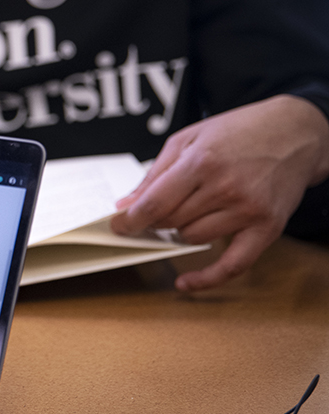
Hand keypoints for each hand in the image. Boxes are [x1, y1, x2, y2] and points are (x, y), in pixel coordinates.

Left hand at [111, 95, 328, 291]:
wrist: (295, 132)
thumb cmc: (239, 131)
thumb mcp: (189, 138)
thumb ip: (156, 173)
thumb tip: (127, 204)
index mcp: (202, 162)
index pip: (154, 203)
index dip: (130, 219)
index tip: (118, 226)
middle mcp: (225, 188)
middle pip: (171, 221)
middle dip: (154, 221)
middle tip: (150, 215)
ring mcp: (248, 210)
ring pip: (192, 238)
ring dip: (180, 232)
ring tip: (185, 214)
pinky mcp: (267, 228)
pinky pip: (233, 265)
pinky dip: (206, 278)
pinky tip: (184, 282)